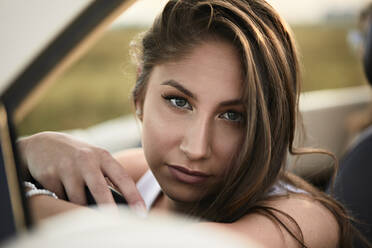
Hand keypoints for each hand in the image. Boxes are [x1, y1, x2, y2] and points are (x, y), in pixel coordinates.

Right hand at [18, 131, 145, 209]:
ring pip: (77, 200)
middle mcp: (86, 160)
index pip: (122, 178)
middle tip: (116, 222)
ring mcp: (67, 167)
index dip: (134, 196)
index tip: (142, 212)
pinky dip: (62, 201)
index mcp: (103, 157)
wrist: (43, 144)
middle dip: (108, 208)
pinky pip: (59, 198)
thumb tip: (122, 206)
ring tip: (79, 202)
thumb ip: (108, 176)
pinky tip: (60, 190)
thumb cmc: (78, 157)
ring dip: (80, 207)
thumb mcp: (95, 159)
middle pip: (100, 189)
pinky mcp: (49, 175)